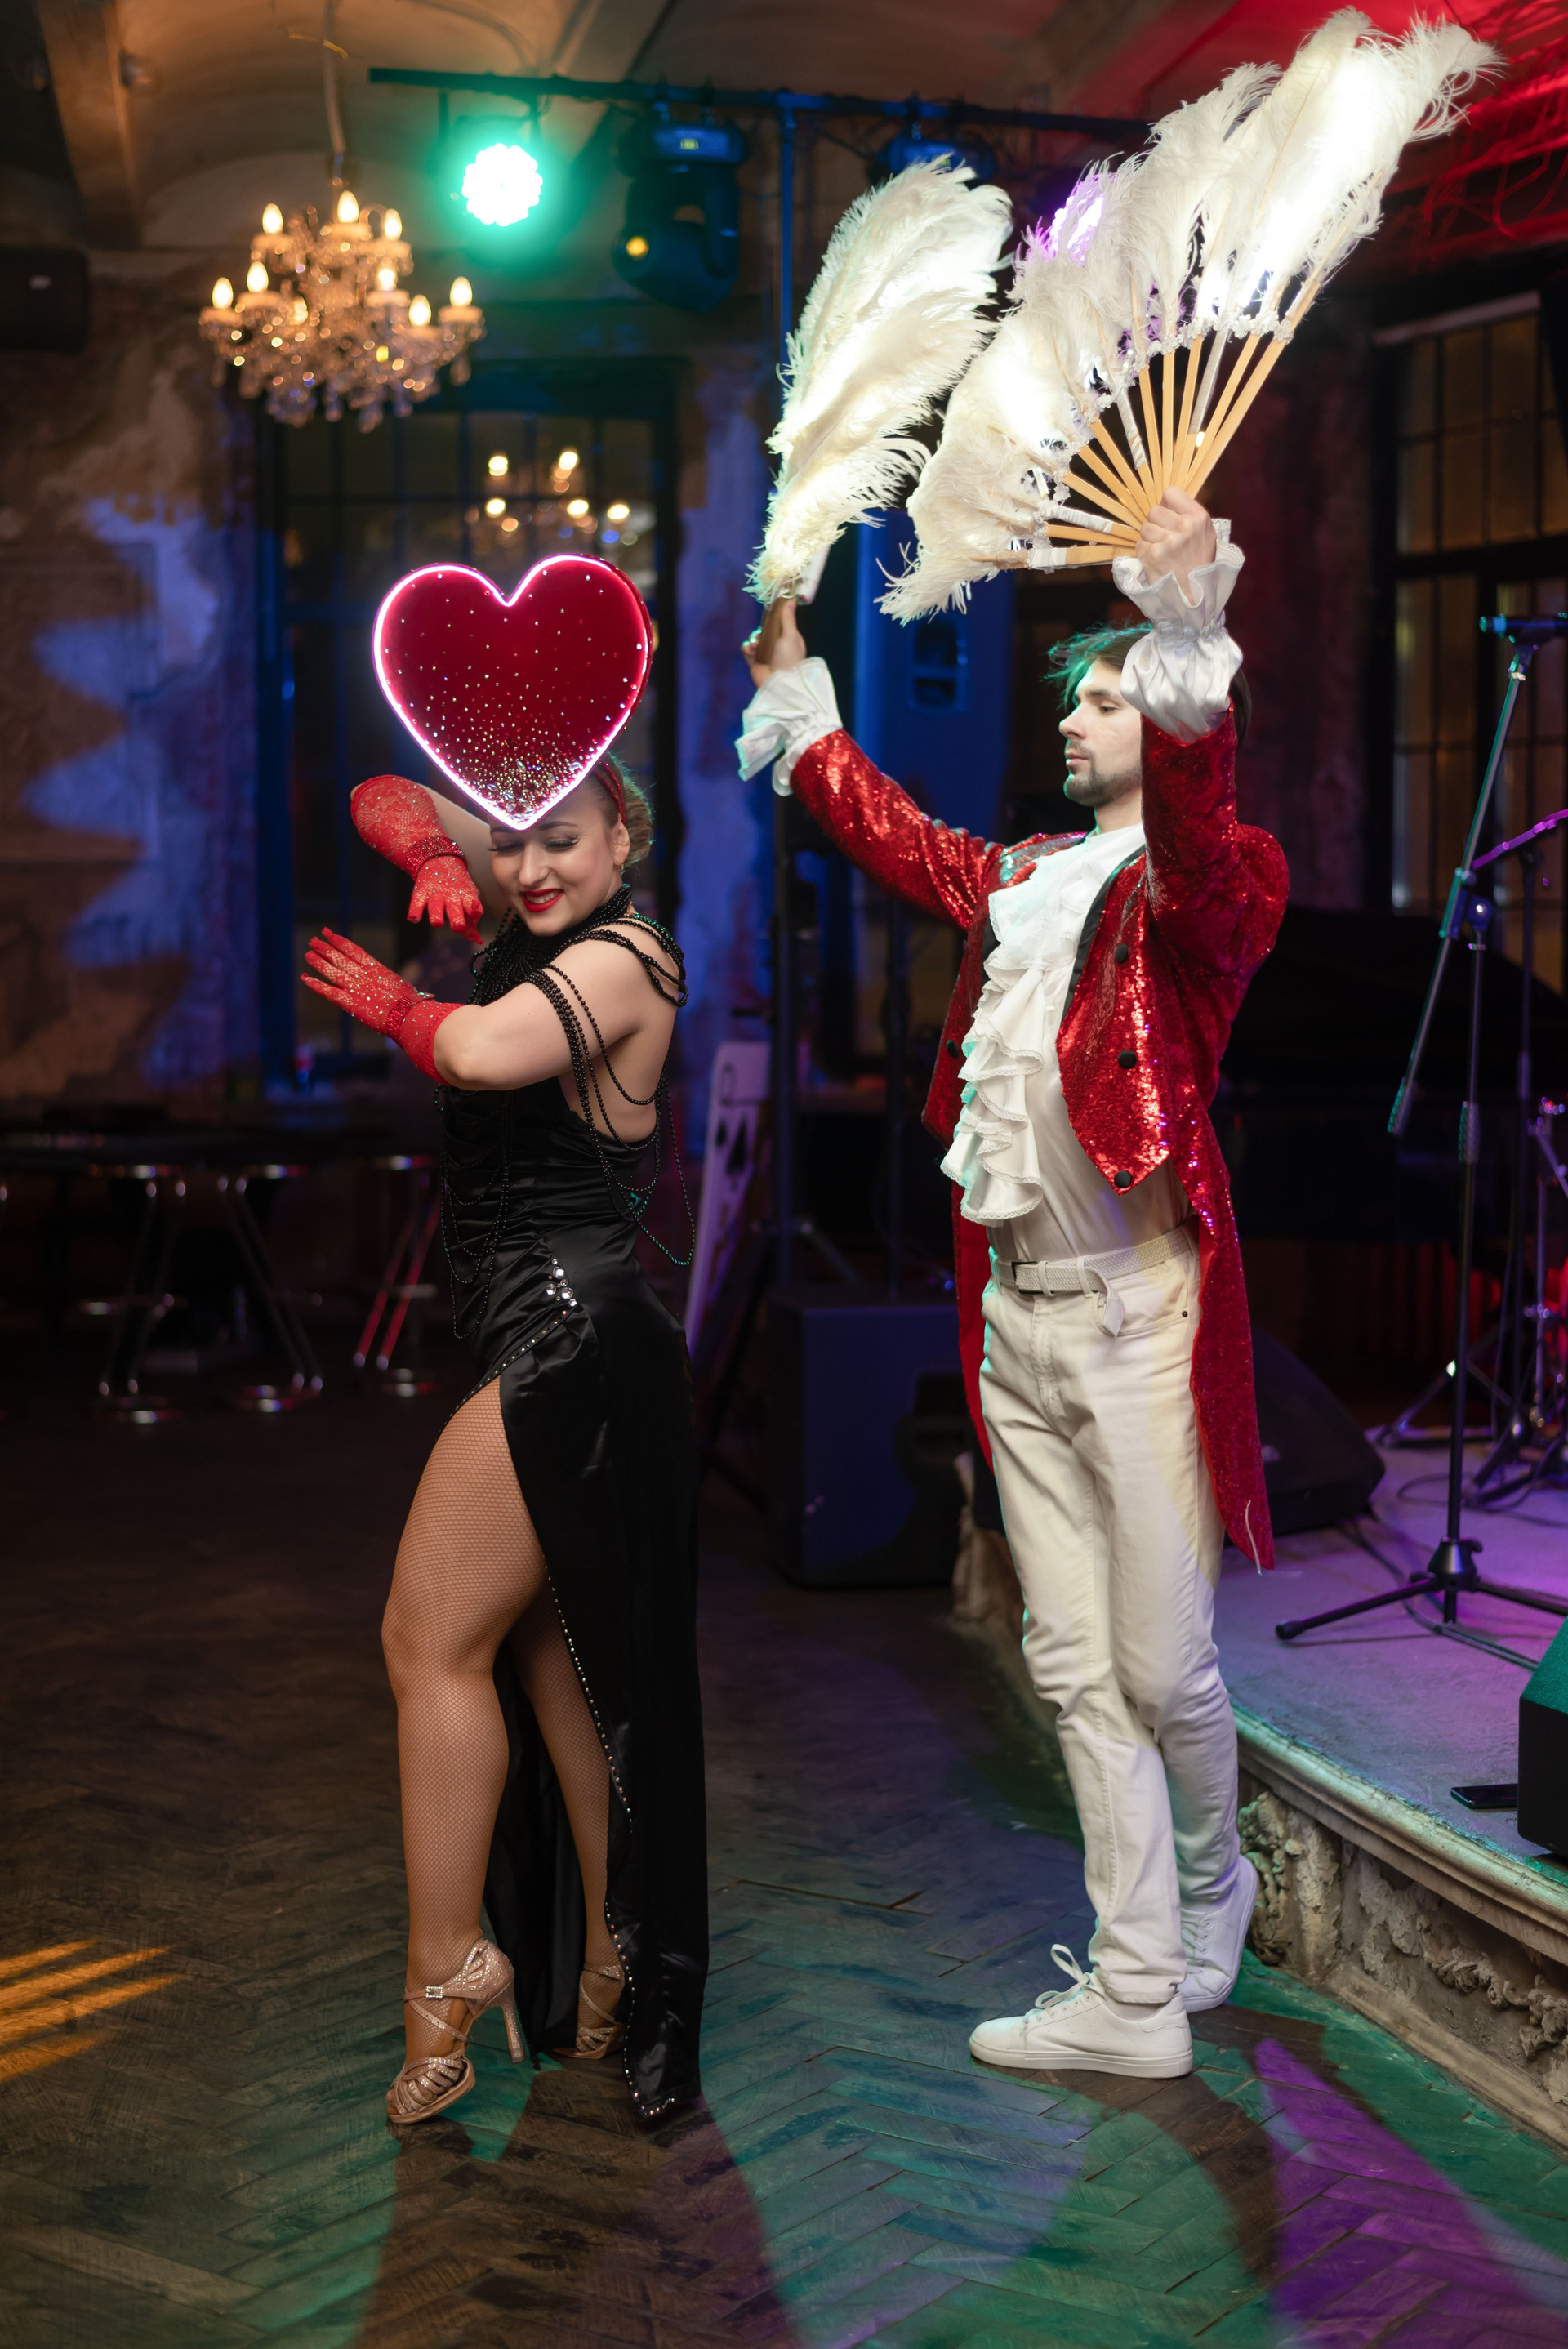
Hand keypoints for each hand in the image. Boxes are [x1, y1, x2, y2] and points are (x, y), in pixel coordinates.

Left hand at [301, 929, 419, 1037]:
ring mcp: (356, 988)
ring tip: (308, 954)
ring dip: (319, 962)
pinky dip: (317, 985)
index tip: (329, 934)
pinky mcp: (351, 1003)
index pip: (354, 951)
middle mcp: (364, 975)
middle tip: (314, 941)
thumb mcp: (402, 987)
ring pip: (332, 971)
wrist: (410, 1015)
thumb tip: (395, 985)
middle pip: (340, 958)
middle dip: (326, 948)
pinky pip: (329, 992)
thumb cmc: (412, 1004)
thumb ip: (392, 984)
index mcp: (377, 968)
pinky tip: (306, 978)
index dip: (340, 942)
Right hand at [407, 853, 482, 943]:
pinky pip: (416, 903)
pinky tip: (414, 919)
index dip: (474, 908)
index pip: (470, 903)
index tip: (476, 913)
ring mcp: (435, 895)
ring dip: (436, 915)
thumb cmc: (457, 888)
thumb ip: (471, 922)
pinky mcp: (420, 894)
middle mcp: (450, 896)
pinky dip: (414, 911)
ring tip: (437, 924)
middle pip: (454, 908)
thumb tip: (476, 940)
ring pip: (435, 906)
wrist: (439, 861)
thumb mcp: (467, 900)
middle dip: (456, 917)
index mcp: (465, 897)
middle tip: (458, 927)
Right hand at [742, 597, 807, 687]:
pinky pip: (747, 649)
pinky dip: (747, 648)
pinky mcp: (754, 661)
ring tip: (756, 645)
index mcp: (789, 639)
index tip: (770, 608)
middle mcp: (777, 646)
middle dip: (762, 629)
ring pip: (755, 638)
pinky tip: (750, 651)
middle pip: (765, 629)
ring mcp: (765, 654)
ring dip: (754, 639)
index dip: (775, 617)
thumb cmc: (788, 659)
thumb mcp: (790, 636)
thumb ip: (788, 618)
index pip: (781, 624)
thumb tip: (790, 600)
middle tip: (762, 632)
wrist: (778, 683)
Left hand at [1133, 486, 1216, 602]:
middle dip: (1156, 524)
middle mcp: (1184, 526)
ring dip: (1149, 540)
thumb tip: (1166, 501)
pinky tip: (1157, 562)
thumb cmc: (1199, 563)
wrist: (1195, 595)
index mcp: (1199, 517)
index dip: (1167, 505)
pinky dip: (1145, 554)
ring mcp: (1168, 541)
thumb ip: (1189, 515)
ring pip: (1144, 528)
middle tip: (1165, 539)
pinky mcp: (1154, 555)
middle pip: (1154, 511)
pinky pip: (1140, 545)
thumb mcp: (1205, 534)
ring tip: (1163, 552)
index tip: (1169, 517)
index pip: (1171, 493)